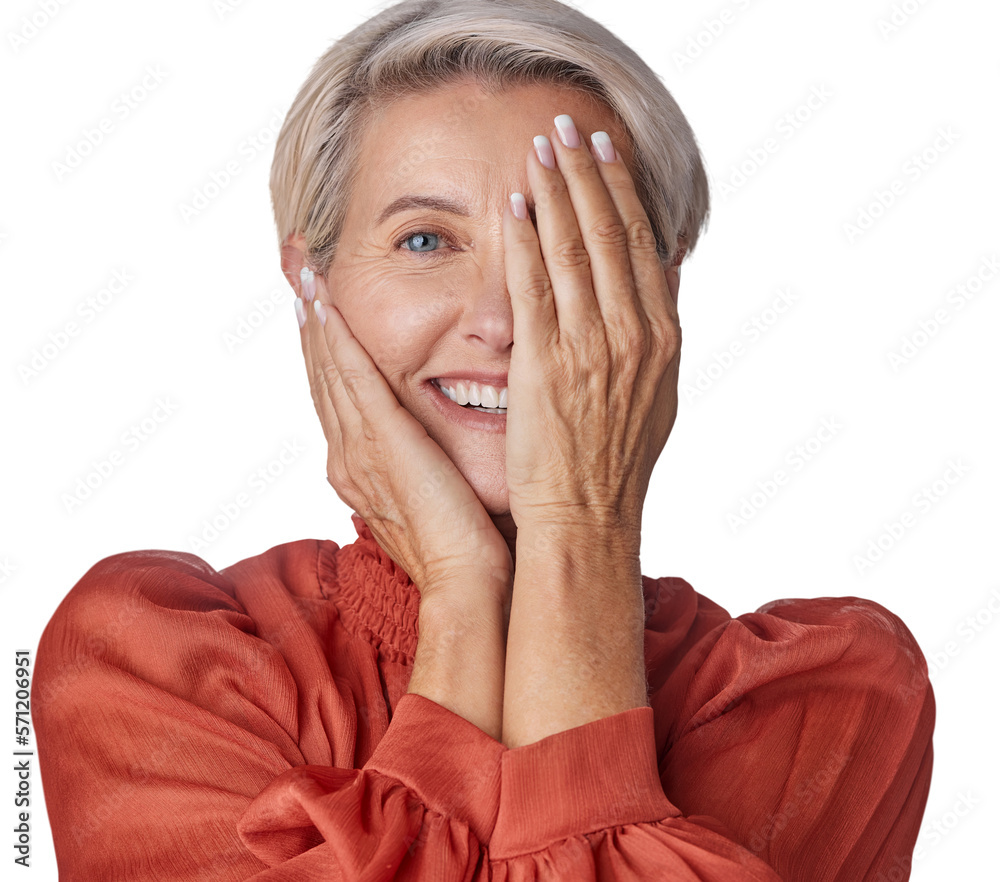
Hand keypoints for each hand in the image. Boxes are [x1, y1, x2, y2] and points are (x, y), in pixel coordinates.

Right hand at [293, 267, 512, 600]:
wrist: (467, 584)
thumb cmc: (465, 545)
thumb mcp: (437, 493)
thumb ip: (426, 461)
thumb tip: (439, 439)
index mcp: (361, 466)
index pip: (338, 391)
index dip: (324, 343)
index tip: (317, 299)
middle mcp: (348, 455)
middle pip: (321, 373)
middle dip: (308, 317)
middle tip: (294, 265)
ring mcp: (358, 449)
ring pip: (328, 369)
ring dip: (314, 315)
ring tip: (301, 269)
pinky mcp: (380, 443)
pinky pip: (351, 379)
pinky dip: (335, 338)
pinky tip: (324, 302)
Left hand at [501, 118, 681, 535]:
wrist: (588, 518)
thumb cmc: (617, 464)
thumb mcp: (660, 394)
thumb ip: (663, 328)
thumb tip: (669, 268)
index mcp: (662, 337)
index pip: (642, 244)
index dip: (623, 191)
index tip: (606, 152)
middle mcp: (632, 334)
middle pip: (611, 233)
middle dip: (587, 174)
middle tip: (568, 129)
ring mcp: (590, 348)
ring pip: (575, 249)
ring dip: (556, 192)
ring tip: (540, 149)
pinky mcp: (545, 365)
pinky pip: (535, 287)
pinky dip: (526, 241)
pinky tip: (516, 206)